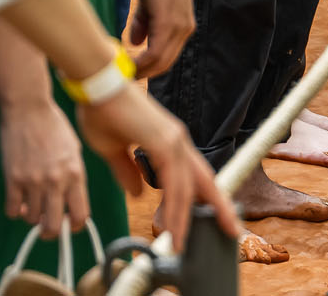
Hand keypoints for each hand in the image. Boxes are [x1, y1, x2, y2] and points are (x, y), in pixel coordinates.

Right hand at [0, 97, 89, 238]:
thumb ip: (74, 176)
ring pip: (31, 219)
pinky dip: (15, 210)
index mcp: (75, 174)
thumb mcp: (73, 149)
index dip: (74, 226)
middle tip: (46, 227)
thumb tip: (70, 202)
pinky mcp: (13, 178)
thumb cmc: (53, 125)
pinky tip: (17, 199)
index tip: (68, 225)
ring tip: (31, 204)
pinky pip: (12, 210)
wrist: (28, 107)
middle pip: (53, 226)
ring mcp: (33, 181)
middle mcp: (56, 181)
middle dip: (50, 232)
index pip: (80, 215)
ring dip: (31, 216)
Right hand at [77, 83, 237, 249]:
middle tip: (233, 231)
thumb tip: (138, 193)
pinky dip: (176, 207)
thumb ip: (127, 171)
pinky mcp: (164, 142)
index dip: (202, 197)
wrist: (95, 85)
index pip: (192, 176)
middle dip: (219, 207)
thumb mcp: (113, 150)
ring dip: (186, 217)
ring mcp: (174, 140)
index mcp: (169, 142)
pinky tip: (174, 226)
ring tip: (182, 243)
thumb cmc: (101, 111)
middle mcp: (177, 141)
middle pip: (205, 181)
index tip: (210, 216)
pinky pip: (175, 183)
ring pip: (189, 187)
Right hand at [126, 0, 194, 79]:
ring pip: (161, 61)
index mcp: (182, 26)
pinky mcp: (169, 24)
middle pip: (165, 63)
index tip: (133, 71)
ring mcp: (180, 28)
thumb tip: (136, 44)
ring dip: (142, 69)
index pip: (168, 56)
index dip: (150, 67)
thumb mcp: (148, 5)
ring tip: (124, 72)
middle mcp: (185, 30)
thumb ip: (144, 25)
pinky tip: (129, 63)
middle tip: (126, 77)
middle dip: (145, 72)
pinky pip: (155, 52)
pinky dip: (142, 61)